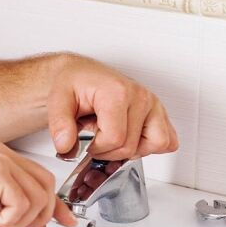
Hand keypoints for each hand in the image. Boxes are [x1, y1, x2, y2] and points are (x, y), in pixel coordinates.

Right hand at [0, 141, 77, 226]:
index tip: (65, 221)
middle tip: (13, 225)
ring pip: (36, 196)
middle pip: (46, 187)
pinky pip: (19, 201)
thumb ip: (16, 218)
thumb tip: (40, 224)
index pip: (43, 179)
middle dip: (37, 216)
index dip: (56, 205)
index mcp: (0, 160)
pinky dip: (8, 217)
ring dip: (19, 219)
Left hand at [47, 55, 178, 160]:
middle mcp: (140, 96)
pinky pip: (168, 140)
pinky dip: (150, 146)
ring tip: (113, 136)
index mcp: (117, 92)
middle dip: (108, 151)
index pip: (115, 139)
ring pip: (156, 144)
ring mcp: (153, 104)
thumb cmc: (73, 84)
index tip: (85, 140)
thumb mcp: (57, 100)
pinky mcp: (159, 112)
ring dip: (132, 149)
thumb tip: (66, 146)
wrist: (81, 75)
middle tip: (94, 137)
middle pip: (131, 147)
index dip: (96, 148)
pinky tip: (130, 138)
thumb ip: (59, 125)